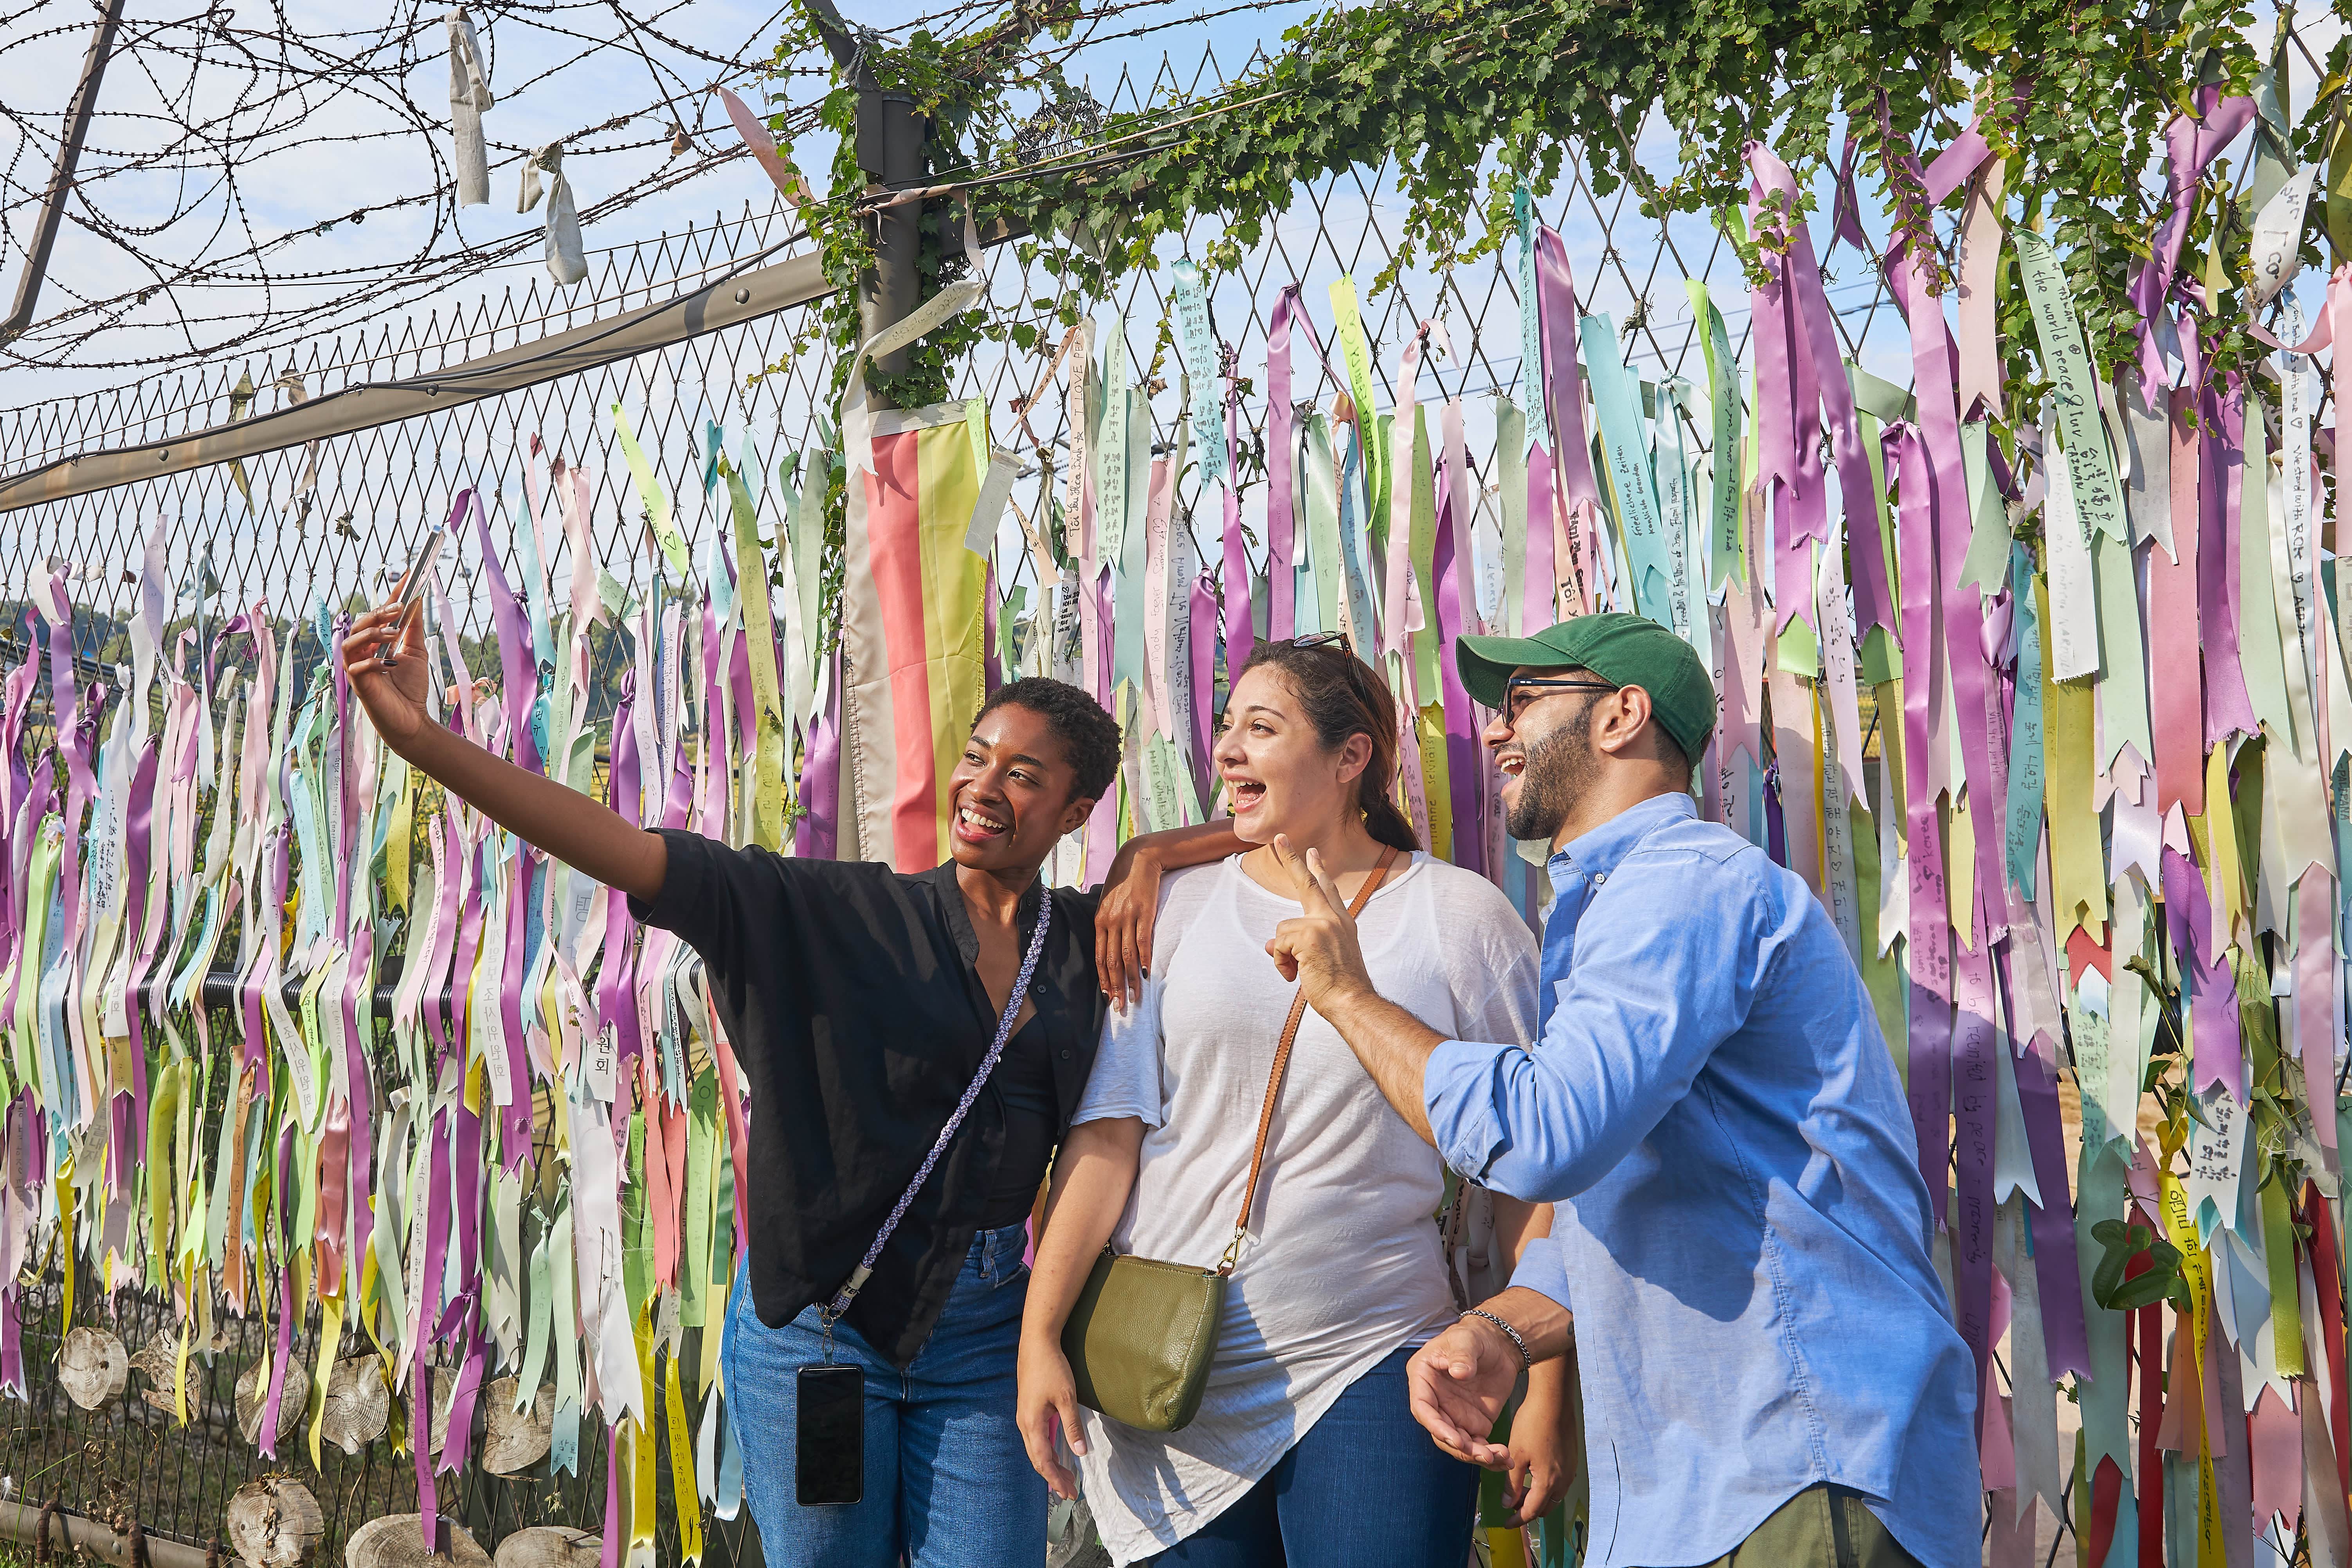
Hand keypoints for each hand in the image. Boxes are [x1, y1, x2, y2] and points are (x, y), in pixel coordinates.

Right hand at [341, 596, 429, 754]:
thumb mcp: (416, 652)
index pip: (379, 615)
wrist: (412, 720)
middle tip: (400, 608)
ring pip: (351, 643)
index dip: (392, 595)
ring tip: (395, 634)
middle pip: (360, 625)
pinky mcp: (359, 686)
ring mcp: (357, 669)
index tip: (408, 576)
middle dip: (378, 613)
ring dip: (372, 634)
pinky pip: (357, 669)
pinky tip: (388, 664)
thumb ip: (414, 628)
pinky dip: (372, 663)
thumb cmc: (410, 688)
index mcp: (375, 643)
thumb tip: (417, 600)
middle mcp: (363, 653)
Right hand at [1017, 1334, 1088, 1499]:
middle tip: (1071, 1492)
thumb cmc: (1051, 1368)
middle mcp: (1024, 1423)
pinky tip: (1057, 1455)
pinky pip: (1036, 1439)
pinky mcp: (1028, 1410)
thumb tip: (1080, 1452)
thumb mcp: (1066, 1397)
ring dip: (1050, 1466)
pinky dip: (1047, 1452)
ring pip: (1036, 1450)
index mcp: (1031, 1423)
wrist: (1036, 1343)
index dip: (1055, 1479)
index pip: (1043, 1461)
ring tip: (1066, 1478)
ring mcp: (1024, 1417)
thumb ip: (1072, 1426)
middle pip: (1038, 1459)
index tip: (1068, 1492)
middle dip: (1054, 1477)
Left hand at [1094, 842, 1162, 1010]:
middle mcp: (1110, 922)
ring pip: (1127, 956)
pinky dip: (1143, 960)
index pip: (1100, 957)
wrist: (1139, 858)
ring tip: (1135, 997)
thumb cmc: (1125, 881)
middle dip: (1115, 987)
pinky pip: (1142, 942)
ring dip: (1130, 980)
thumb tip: (1109, 945)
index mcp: (1100, 921)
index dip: (1104, 979)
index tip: (1107, 998)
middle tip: (1120, 1007)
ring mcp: (1127, 918)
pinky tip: (1146, 975)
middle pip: (1112, 961)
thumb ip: (1108, 923)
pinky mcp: (1144, 913)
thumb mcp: (1109, 902)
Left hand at [1263, 835, 1374, 1015]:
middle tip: (1278, 837)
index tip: (1312, 852)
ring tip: (1301, 972)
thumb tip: (1271, 946)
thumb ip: (1298, 945)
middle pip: (1307, 882)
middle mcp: (1335, 919)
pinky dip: (1282, 964)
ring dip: (1284, 956)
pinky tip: (1297, 975)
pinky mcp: (1309, 935)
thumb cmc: (1340, 987)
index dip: (1318, 870)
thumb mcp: (1319, 960)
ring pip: (1282, 930)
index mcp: (1342, 923)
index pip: (1328, 890)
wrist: (1353, 1002)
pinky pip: (1278, 946)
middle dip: (1291, 858)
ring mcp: (1323, 924)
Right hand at [1406, 1314, 1518, 1467]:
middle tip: (1485, 1455)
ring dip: (1478, 1456)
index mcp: (1423, 1380)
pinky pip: (1479, 1445)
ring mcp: (1454, 1415)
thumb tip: (1460, 1372)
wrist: (1498, 1345)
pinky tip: (1507, 1461)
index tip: (1456, 1440)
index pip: (1423, 1408)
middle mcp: (1436, 1402)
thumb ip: (1462, 1354)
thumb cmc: (1474, 1337)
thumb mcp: (1466, 1340)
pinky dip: (1491, 1456)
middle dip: (1462, 1448)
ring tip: (1501, 1458)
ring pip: (1460, 1445)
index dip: (1436, 1427)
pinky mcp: (1474, 1424)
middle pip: (1441, 1433)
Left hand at [1500, 1372, 1570, 1525]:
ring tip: (1519, 1490)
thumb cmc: (1533, 1423)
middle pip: (1545, 1507)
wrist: (1554, 1400)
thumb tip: (1508, 1504)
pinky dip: (1546, 1486)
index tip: (1506, 1524)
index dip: (1517, 1520)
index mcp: (1548, 1482)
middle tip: (1511, 1505)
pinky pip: (1559, 1482)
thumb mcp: (1516, 1455)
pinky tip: (1533, 1475)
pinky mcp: (1572, 1459)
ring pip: (1553, 1496)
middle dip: (1527, 1510)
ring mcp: (1570, 1470)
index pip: (1531, 1511)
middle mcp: (1563, 1480)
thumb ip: (1512, 1483)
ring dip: (1537, 1498)